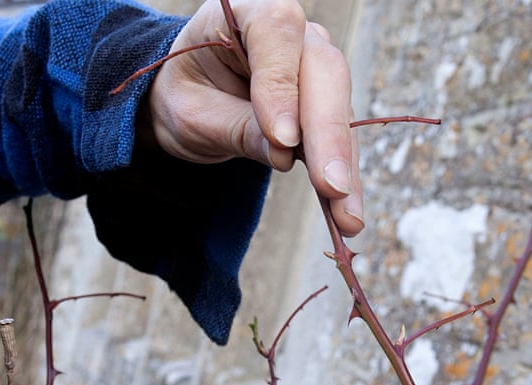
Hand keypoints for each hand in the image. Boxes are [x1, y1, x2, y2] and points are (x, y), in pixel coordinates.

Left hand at [146, 0, 363, 235]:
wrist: (187, 98)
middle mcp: (291, 34)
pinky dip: (342, 178)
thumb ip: (236, 126)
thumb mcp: (191, 112)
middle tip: (331, 187)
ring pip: (340, 110)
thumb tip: (284, 152)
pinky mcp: (325, 105)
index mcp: (245, 14)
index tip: (283, 138)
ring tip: (347, 218)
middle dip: (328, 135)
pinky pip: (338, 139)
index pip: (277, 35)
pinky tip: (347, 215)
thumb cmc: (183, 92)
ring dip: (344, 167)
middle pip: (324, 73)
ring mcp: (314, 68)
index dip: (282, 87)